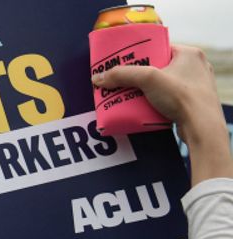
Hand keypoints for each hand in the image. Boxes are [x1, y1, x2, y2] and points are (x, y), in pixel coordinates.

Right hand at [92, 45, 232, 184]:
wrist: (202, 127)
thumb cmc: (183, 97)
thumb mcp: (148, 79)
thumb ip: (122, 75)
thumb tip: (98, 78)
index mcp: (190, 54)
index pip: (159, 48)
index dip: (140, 54)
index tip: (126, 62)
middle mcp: (196, 67)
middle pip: (158, 67)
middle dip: (140, 75)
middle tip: (124, 80)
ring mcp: (196, 85)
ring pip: (163, 83)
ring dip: (147, 89)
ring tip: (131, 94)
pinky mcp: (193, 102)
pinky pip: (169, 97)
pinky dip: (156, 101)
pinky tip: (145, 106)